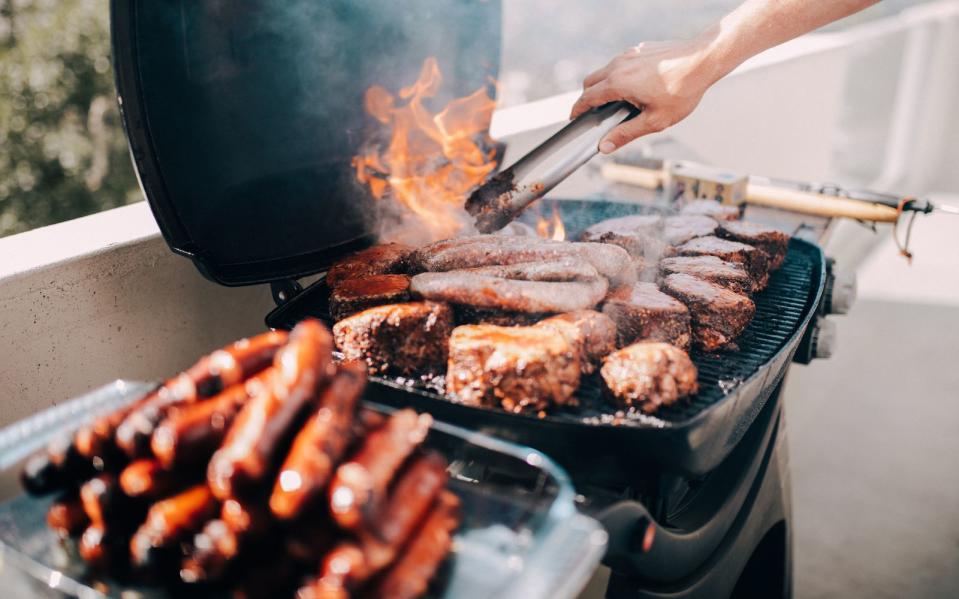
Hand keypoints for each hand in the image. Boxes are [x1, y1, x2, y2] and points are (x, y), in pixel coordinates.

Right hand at [570, 36, 718, 153]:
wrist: (704, 60)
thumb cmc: (682, 90)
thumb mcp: (654, 121)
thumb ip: (626, 134)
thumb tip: (604, 146)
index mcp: (618, 83)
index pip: (587, 97)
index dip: (577, 109)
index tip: (574, 118)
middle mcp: (619, 65)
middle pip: (591, 81)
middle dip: (588, 96)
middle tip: (593, 111)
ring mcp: (630, 53)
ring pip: (606, 70)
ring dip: (604, 84)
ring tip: (617, 100)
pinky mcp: (641, 49)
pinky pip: (622, 62)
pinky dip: (620, 74)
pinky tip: (638, 85)